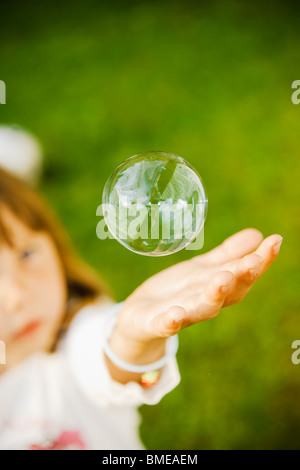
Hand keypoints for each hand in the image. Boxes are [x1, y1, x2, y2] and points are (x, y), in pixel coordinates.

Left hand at [109, 228, 282, 364]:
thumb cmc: (178, 291)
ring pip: (204, 308)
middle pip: (230, 292)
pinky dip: (172, 321)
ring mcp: (184, 314)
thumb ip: (227, 254)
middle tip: (253, 261)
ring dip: (214, 295)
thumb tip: (257, 234)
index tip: (275, 241)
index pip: (245, 273)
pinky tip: (176, 314)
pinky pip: (167, 325)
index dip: (262, 260)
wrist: (142, 318)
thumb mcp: (202, 269)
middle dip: (243, 277)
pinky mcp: (159, 323)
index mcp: (219, 286)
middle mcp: (206, 302)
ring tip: (223, 278)